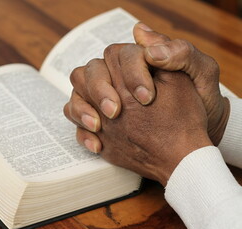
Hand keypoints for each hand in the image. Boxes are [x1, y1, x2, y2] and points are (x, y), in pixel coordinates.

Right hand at [64, 23, 228, 152]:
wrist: (193, 142)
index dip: (130, 73)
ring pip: (77, 95)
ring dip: (82, 109)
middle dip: (100, 91)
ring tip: (98, 126)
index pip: (119, 55)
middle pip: (90, 73)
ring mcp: (104, 104)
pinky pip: (78, 125)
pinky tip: (98, 145)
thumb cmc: (199, 106)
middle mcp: (116, 80)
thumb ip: (178, 52)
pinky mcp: (100, 126)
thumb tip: (141, 34)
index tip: (147, 98)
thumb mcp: (200, 76)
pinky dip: (83, 134)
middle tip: (116, 112)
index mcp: (138, 64)